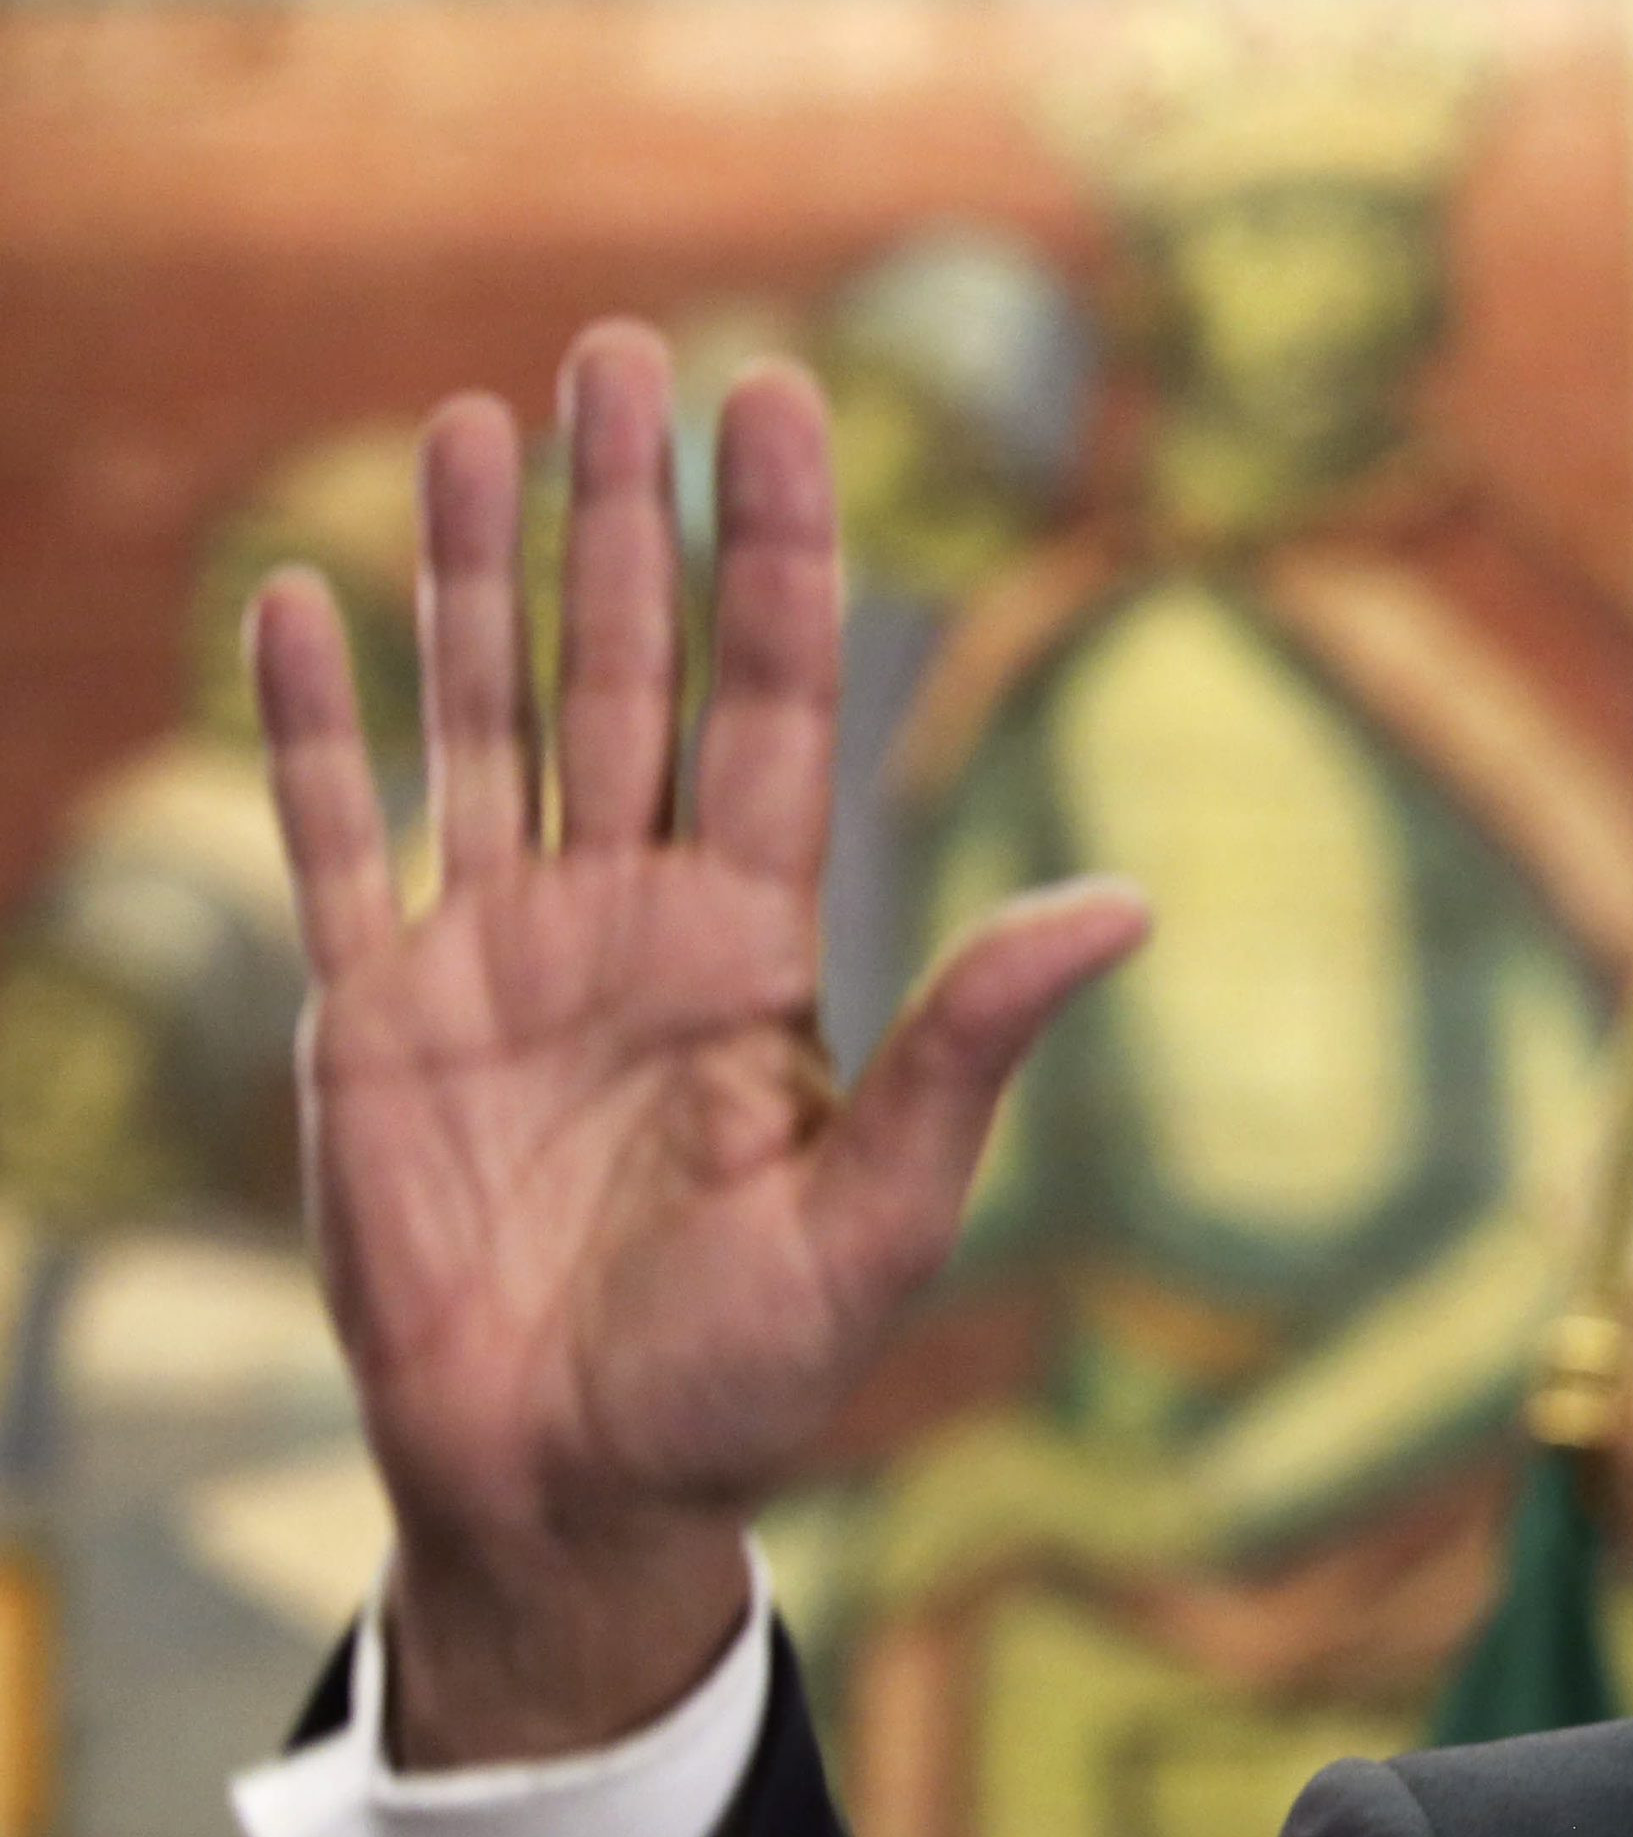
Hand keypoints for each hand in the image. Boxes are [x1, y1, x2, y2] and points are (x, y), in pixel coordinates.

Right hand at [249, 322, 1147, 1764]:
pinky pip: (336, 844)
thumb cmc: (748, 1373)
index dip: (773, 551)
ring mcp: (493, 957)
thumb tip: (1125, 905)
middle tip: (621, 346)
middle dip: (622, 509)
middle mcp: (627, 917)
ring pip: (482, 715)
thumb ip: (973, 1046)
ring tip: (470, 416)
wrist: (577, 1490)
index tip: (776, 400)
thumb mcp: (885, 1210)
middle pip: (626, 667)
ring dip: (469, 570)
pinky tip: (302, 603)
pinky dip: (310, 731)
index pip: (771, 697)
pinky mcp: (369, 1024)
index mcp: (755, 941)